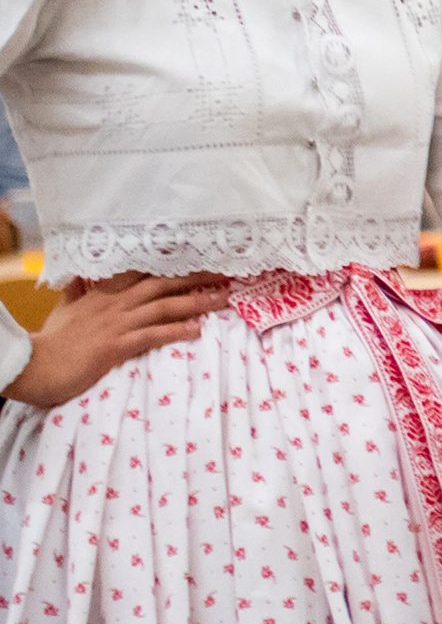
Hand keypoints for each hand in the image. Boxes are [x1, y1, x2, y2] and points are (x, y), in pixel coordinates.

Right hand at [3, 273, 229, 410]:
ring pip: (164, 307)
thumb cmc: (50, 343)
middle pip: (162, 283)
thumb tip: (78, 278)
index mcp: (103, 294)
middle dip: (196, 277)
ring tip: (225, 299)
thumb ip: (76, 293)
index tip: (200, 256)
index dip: (173, 263)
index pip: (143, 272)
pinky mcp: (114, 346)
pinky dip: (176, 331)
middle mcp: (113, 304)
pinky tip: (197, 330)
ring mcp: (115, 324)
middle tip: (227, 272)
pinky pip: (152, 335)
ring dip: (197, 302)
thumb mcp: (64, 312)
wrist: (31, 367)